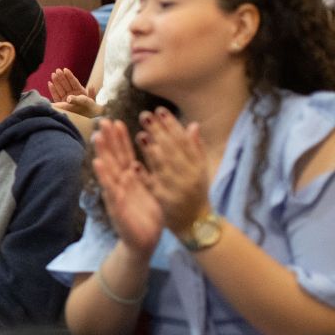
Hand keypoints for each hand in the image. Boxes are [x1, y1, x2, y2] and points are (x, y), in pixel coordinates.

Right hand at [48, 68, 101, 117]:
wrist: (87, 119)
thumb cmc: (91, 110)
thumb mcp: (92, 101)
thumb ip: (91, 94)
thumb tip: (91, 86)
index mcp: (80, 91)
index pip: (74, 82)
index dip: (70, 76)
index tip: (65, 70)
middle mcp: (72, 93)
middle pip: (66, 84)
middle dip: (62, 77)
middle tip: (57, 70)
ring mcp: (66, 98)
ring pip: (60, 88)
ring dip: (56, 81)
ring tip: (53, 74)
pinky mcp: (61, 103)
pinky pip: (56, 95)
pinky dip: (53, 90)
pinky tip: (50, 83)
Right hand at [92, 119, 163, 256]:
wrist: (144, 242)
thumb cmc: (148, 216)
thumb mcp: (152, 191)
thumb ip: (149, 173)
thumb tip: (149, 155)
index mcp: (132, 179)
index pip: (125, 155)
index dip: (121, 139)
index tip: (117, 121)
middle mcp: (121, 184)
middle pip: (114, 158)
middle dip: (108, 140)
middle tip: (103, 121)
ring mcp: (116, 195)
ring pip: (109, 171)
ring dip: (102, 153)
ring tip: (97, 137)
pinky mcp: (116, 207)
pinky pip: (110, 190)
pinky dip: (104, 177)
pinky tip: (99, 164)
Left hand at [135, 108, 209, 237]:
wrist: (196, 223)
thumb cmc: (196, 193)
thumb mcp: (200, 170)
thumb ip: (196, 148)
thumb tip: (193, 125)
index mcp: (196, 165)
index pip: (183, 141)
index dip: (171, 125)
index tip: (160, 111)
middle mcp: (188, 175)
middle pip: (172, 150)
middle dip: (159, 132)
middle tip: (145, 115)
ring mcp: (176, 188)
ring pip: (164, 167)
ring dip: (151, 151)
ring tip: (140, 134)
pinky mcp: (164, 201)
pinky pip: (154, 188)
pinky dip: (145, 177)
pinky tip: (134, 166)